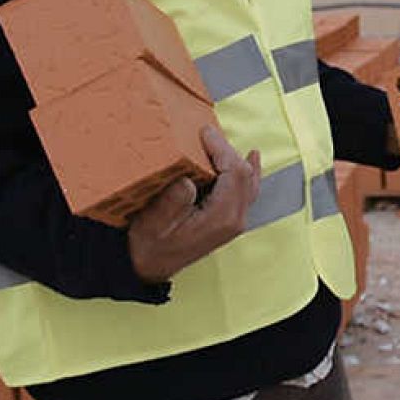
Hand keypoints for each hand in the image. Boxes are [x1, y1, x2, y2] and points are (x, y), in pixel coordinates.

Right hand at [127, 126, 261, 283]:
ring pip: (249, 182)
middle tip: (208, 134)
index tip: (205, 132)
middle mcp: (234, 220)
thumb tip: (190, 179)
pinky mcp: (230, 221)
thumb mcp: (154, 222)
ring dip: (237, 159)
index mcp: (221, 217)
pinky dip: (248, 173)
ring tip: (226, 142)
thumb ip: (173, 200)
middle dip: (228, 150)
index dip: (222, 149)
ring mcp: (235, 222)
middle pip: (244, 175)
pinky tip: (250, 159)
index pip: (234, 173)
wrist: (149, 267)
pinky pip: (247, 191)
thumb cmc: (150, 244)